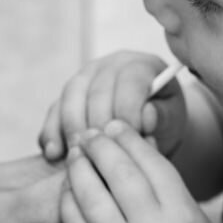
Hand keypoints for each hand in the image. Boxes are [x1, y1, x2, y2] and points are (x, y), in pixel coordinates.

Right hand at [39, 51, 185, 161]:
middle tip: (100, 156)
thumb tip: (146, 116)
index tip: (130, 141)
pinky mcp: (67, 95)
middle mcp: (109, 65)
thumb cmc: (161, 120)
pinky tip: (53, 154)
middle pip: (96, 92)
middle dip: (98, 127)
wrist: (149, 125)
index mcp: (139, 66)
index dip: (129, 112)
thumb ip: (162, 116)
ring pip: (70, 97)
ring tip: (77, 157)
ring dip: (71, 129)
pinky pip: (54, 109)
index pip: (129, 82)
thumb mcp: (171, 119)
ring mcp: (85, 77)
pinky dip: (51, 132)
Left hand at [62, 120, 219, 222]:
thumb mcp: (192, 217)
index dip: (129, 139)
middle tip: (89, 132)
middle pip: (120, 175)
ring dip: (80, 169)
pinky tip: (68, 185)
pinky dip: (68, 200)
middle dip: (101, 147)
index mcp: (182, 218)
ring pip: (92, 198)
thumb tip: (132, 136)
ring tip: (76, 153)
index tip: (115, 125)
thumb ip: (166, 181)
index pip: (151, 164)